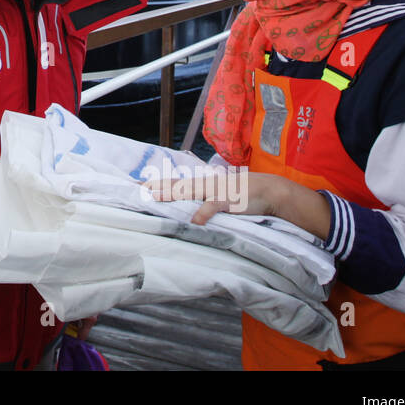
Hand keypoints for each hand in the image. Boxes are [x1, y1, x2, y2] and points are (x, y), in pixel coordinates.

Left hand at [144, 170, 330, 237]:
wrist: (269, 191)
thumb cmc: (243, 196)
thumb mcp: (220, 197)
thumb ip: (204, 202)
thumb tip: (187, 212)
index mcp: (202, 185)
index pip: (175, 183)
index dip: (156, 183)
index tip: (136, 185)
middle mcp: (205, 184)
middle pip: (176, 184)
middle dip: (156, 186)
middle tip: (135, 188)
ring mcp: (216, 191)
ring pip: (189, 191)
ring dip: (172, 193)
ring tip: (153, 197)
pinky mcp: (229, 200)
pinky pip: (214, 206)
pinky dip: (204, 213)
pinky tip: (195, 221)